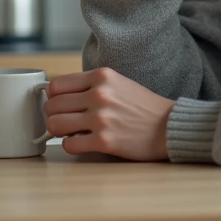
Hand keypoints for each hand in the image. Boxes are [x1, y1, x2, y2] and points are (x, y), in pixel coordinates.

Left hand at [44, 67, 174, 160]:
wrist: (168, 126)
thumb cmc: (143, 106)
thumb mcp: (118, 82)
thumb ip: (91, 85)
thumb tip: (60, 96)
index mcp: (101, 76)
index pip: (57, 85)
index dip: (53, 96)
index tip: (58, 103)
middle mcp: (99, 94)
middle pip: (52, 105)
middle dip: (52, 114)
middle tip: (61, 120)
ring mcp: (101, 118)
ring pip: (55, 124)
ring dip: (57, 130)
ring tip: (68, 131)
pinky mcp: (104, 141)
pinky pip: (70, 144)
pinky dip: (70, 144)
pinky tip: (80, 142)